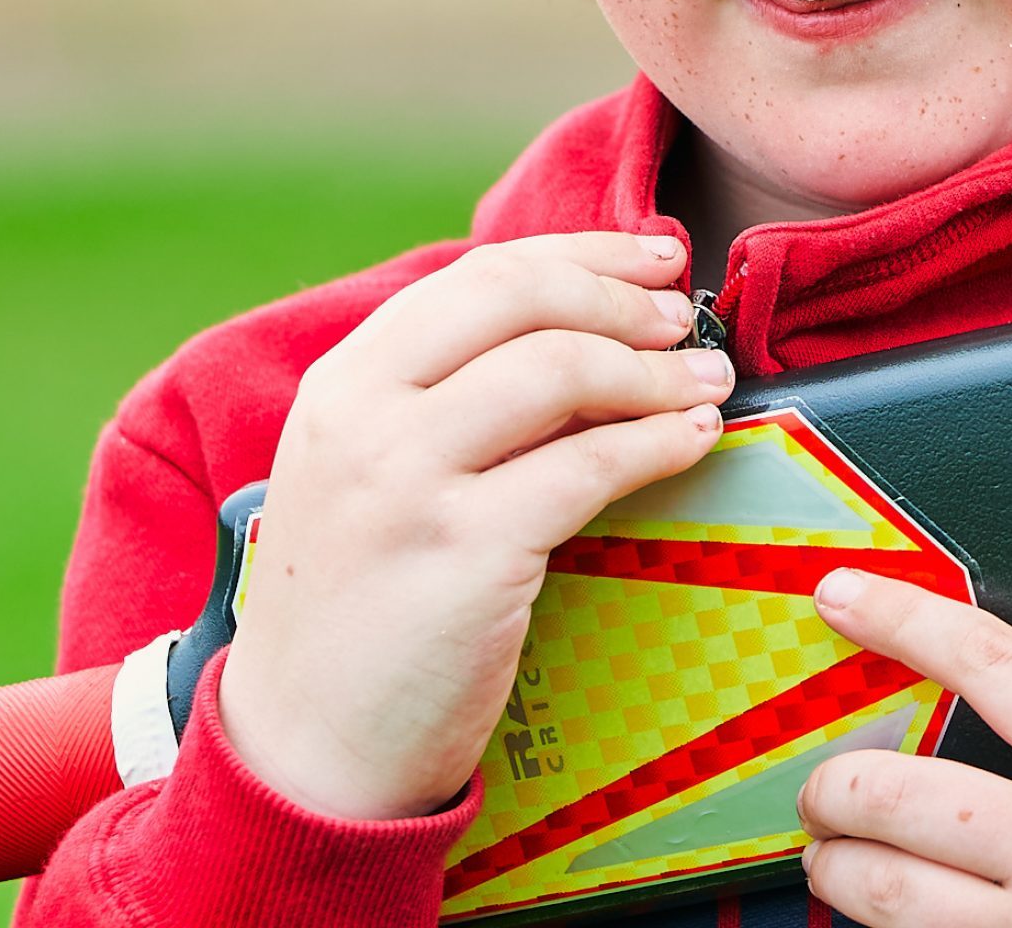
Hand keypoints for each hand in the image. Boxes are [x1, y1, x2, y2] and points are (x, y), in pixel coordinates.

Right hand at [216, 231, 732, 820]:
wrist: (303, 755)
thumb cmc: (360, 605)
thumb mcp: (367, 472)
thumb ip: (444, 397)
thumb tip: (587, 327)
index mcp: (343, 382)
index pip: (480, 274)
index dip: (585, 255)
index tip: (654, 257)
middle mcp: (363, 416)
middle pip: (520, 299)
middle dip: (621, 297)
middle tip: (683, 320)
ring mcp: (406, 484)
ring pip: (561, 369)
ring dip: (654, 369)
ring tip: (708, 380)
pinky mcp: (462, 555)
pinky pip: (588, 468)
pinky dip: (657, 443)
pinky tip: (692, 441)